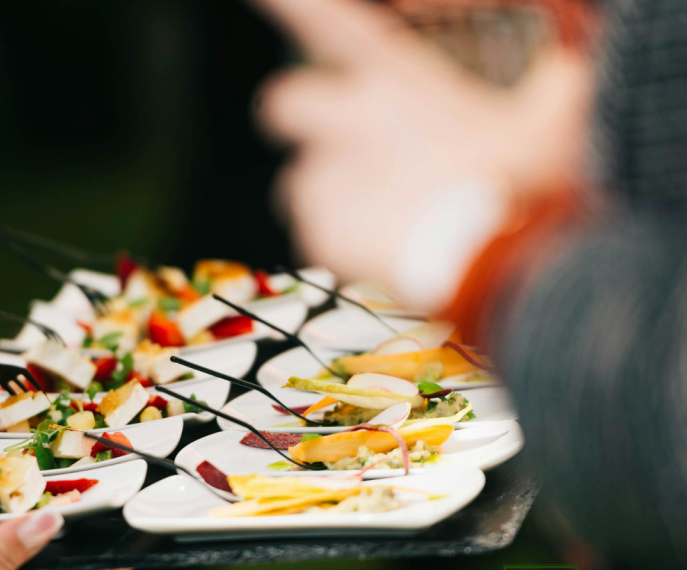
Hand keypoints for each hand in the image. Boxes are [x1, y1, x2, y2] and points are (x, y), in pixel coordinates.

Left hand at [252, 0, 592, 308]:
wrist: (488, 263)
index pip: (331, 23)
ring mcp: (326, 176)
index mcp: (399, 81)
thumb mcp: (554, 124)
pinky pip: (311, 231)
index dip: (291, 5)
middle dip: (300, 119)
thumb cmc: (522, 190)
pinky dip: (337, 240)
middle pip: (281, 103)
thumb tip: (568, 78)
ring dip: (330, 191)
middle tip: (341, 146)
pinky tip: (381, 249)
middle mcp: (350, 119)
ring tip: (381, 215)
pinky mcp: (315, 229)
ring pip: (300, 178)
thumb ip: (552, 90)